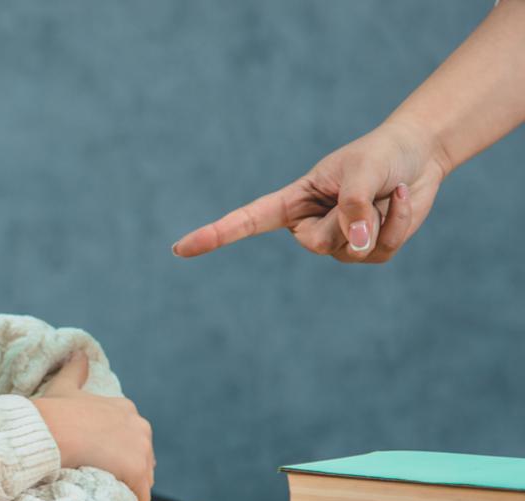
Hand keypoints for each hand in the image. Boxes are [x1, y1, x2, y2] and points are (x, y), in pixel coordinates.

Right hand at [33, 353, 154, 500]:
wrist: (49, 433)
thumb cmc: (53, 413)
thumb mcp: (64, 387)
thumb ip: (75, 370)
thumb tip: (78, 354)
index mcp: (126, 409)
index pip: (131, 439)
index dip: (116, 454)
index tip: (98, 463)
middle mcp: (140, 426)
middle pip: (141, 459)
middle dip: (125, 473)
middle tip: (101, 483)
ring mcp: (141, 449)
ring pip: (142, 479)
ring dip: (127, 490)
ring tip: (106, 497)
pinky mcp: (137, 471)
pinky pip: (140, 496)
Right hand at [173, 119, 447, 263]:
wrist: (417, 154)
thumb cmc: (381, 154)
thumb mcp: (364, 172)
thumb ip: (355, 207)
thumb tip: (356, 246)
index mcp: (292, 202)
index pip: (247, 221)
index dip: (214, 235)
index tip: (179, 249)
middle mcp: (308, 226)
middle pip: (316, 244)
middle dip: (349, 218)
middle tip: (370, 189)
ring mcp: (338, 242)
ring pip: (351, 250)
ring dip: (379, 217)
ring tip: (388, 189)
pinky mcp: (368, 250)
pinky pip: (380, 249)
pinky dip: (399, 223)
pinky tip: (403, 198)